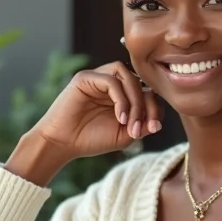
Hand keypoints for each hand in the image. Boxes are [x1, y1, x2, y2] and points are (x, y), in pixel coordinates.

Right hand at [8, 62, 161, 181]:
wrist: (62, 144)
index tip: (152, 128)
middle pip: (140, 82)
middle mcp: (111, 84)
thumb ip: (141, 125)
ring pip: (127, 76)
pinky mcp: (86, 78)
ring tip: (128, 121)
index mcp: (122, 95)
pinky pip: (111, 79)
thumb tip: (159, 120)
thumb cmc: (91, 140)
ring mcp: (98, 78)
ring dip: (134, 99)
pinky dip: (120, 98)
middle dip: (146, 105)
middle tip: (141, 127)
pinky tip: (119, 117)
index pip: (147, 92)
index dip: (155, 109)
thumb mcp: (123, 136)